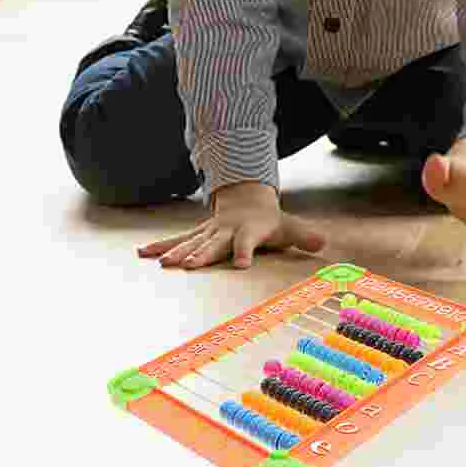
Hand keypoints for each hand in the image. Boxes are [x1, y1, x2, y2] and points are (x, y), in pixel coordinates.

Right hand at [137, 180, 324, 270]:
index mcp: (247, 230)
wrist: (245, 199)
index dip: (245, 252)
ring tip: (162, 264)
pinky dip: (160, 247)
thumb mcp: (287, 226)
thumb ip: (303, 235)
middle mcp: (224, 231)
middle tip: (188, 267)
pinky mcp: (195, 236)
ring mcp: (207, 232)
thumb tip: (323, 242)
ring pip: (189, 243)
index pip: (247, 242)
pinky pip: (176, 242)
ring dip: (175, 252)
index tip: (242, 265)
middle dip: (200, 255)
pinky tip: (142, 254)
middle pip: (212, 244)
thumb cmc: (268, 220)